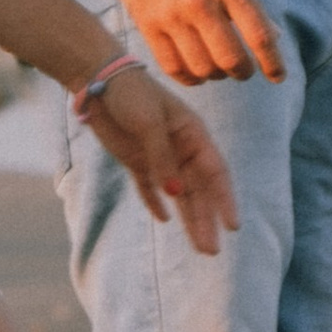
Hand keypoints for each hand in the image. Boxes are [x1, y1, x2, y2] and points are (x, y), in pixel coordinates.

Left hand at [85, 68, 235, 253]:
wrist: (98, 81)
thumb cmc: (130, 94)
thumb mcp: (149, 123)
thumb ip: (162, 159)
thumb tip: (175, 193)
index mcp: (193, 135)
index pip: (215, 173)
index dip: (225, 200)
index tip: (232, 226)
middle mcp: (181, 149)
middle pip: (199, 190)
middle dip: (205, 220)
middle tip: (211, 250)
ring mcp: (159, 156)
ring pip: (178, 194)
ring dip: (188, 219)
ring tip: (198, 246)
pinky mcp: (137, 160)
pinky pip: (150, 187)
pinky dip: (156, 203)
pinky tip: (164, 219)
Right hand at [102, 0, 284, 88]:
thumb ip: (248, 1)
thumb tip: (274, 38)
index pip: (259, 35)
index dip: (273, 62)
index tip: (278, 76)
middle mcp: (200, 0)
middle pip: (230, 59)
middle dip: (243, 72)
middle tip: (243, 71)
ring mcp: (171, 14)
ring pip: (202, 68)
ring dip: (216, 75)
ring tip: (217, 68)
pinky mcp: (146, 23)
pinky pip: (172, 66)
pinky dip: (189, 77)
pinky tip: (195, 72)